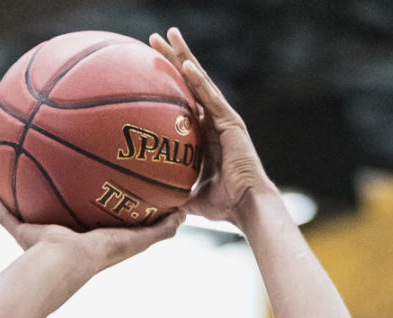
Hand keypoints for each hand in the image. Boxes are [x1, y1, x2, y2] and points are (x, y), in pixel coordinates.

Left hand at [0, 184, 184, 271]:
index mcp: (86, 240)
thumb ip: (3, 208)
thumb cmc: (39, 253)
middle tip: (151, 198)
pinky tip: (183, 212)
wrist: (59, 266)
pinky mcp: (133, 244)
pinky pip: (158, 233)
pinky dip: (171, 224)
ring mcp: (123, 246)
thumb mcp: (20, 225)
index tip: (114, 200)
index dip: (108, 214)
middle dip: (139, 216)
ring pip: (149, 232)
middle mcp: (107, 243)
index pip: (99, 225)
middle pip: (127, 228)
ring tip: (177, 205)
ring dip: (162, 221)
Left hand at [149, 28, 277, 224]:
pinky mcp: (232, 123)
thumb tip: (146, 202)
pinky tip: (186, 65)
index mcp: (203, 133)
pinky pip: (211, 99)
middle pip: (190, 82)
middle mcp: (213, 121)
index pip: (182, 99)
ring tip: (169, 36)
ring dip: (184, 58)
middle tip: (154, 38)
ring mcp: (223, 120)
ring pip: (201, 82)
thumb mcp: (187, 195)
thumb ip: (169, 191)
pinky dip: (199, 81)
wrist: (245, 207)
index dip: (168, 81)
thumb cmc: (221, 204)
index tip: (147, 64)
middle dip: (173, 58)